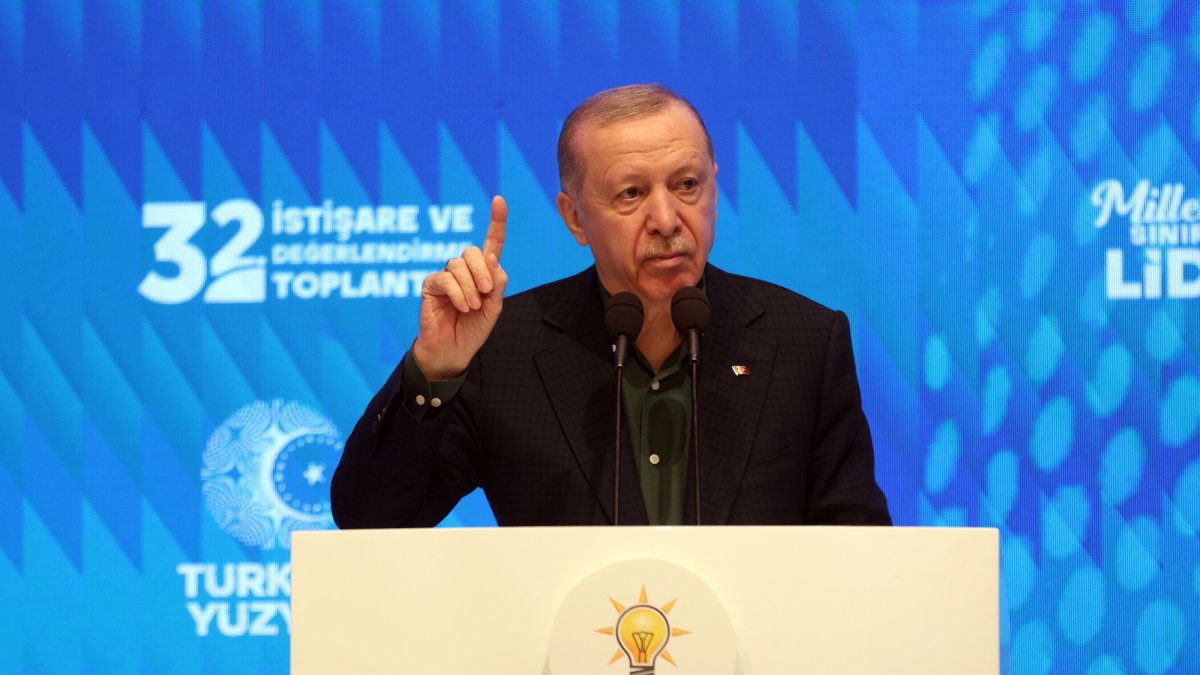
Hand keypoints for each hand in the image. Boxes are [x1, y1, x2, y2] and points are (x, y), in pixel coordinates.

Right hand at [411, 196, 508, 379]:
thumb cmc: (474, 328)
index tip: (499, 200)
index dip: (496, 221)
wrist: (454, 350)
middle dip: (482, 270)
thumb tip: (491, 259)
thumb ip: (496, 283)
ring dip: (470, 287)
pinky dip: (458, 293)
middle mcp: (464, 270)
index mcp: (483, 272)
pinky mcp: (431, 285)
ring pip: (459, 264)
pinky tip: (462, 307)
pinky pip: (445, 278)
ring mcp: (446, 276)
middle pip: (472, 251)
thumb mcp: (494, 307)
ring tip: (472, 307)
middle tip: (486, 292)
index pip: (491, 242)